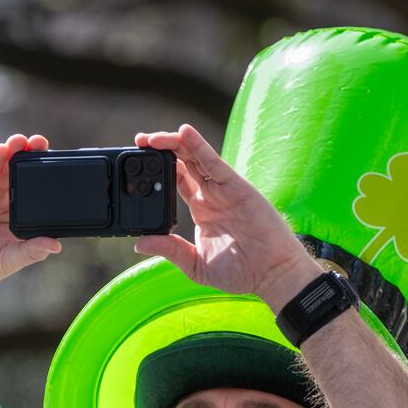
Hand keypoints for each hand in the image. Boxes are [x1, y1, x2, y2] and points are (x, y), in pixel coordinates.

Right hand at [0, 133, 62, 305]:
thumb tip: (56, 246)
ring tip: (22, 140)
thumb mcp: (7, 261)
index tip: (59, 167)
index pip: (36, 198)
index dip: (46, 183)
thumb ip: (30, 252)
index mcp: (19, 223)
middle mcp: (5, 207)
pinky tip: (1, 150)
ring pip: (3, 171)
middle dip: (31, 160)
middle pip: (21, 178)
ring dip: (12, 154)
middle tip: (42, 143)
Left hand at [134, 124, 319, 308]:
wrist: (271, 274)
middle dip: (160, 149)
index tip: (136, 162)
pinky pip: (214, 162)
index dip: (157, 168)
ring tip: (151, 138)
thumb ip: (170, 251)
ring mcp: (222, 189)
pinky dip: (199, 146)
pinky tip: (184, 133)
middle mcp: (210, 195)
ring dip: (173, 143)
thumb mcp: (196, 265)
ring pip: (194, 157)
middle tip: (138, 141)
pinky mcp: (235, 186)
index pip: (175, 181)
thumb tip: (140, 244)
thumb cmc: (240, 272)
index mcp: (201, 210)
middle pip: (182, 162)